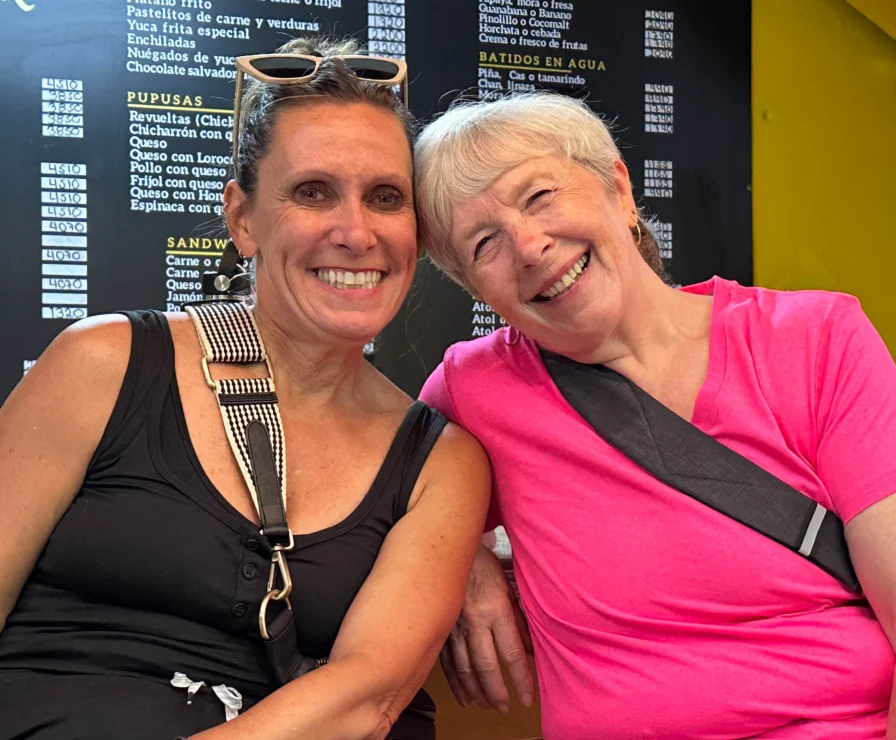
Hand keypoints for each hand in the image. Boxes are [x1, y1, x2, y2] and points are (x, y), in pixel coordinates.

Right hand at [440, 543, 535, 712]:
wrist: (448, 547)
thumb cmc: (482, 562)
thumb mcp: (509, 586)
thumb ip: (521, 618)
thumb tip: (532, 646)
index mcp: (495, 609)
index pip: (512, 653)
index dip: (521, 679)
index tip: (528, 696)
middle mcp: (474, 621)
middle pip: (486, 666)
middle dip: (497, 692)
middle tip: (506, 707)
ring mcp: (454, 625)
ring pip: (464, 668)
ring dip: (475, 691)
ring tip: (485, 706)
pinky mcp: (441, 626)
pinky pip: (447, 660)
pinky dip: (455, 681)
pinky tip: (462, 693)